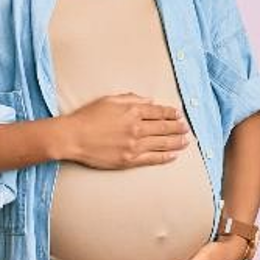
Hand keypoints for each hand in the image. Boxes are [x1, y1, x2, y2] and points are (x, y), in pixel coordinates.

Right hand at [60, 93, 188, 169]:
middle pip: (164, 127)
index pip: (158, 112)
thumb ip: (131, 99)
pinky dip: (165, 157)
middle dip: (178, 127)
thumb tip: (149, 101)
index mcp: (132, 111)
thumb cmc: (88, 117)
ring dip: (176, 142)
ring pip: (162, 143)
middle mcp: (136, 128)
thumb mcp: (109, 100)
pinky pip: (152, 159)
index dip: (171, 113)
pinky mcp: (129, 160)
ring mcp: (134, 146)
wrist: (73, 137)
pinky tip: (173, 155)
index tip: (179, 114)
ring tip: (186, 141)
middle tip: (186, 128)